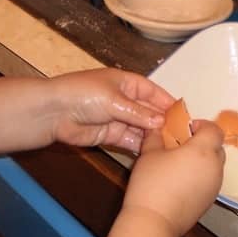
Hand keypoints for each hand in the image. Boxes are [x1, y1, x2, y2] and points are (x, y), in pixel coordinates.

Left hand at [48, 69, 174, 152]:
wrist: (53, 112)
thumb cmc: (82, 94)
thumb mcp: (115, 100)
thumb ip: (139, 113)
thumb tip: (161, 121)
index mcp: (127, 83)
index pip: (153, 92)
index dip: (168, 103)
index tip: (184, 115)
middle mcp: (124, 100)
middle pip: (149, 112)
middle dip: (163, 123)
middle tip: (181, 137)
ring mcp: (117, 118)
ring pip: (141, 128)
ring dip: (153, 137)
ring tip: (171, 148)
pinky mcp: (109, 135)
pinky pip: (129, 140)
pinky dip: (140, 146)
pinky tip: (154, 153)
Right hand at [123, 120, 225, 236]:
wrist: (154, 221)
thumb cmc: (151, 183)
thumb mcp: (149, 155)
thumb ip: (155, 138)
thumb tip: (157, 130)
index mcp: (203, 151)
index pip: (214, 130)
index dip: (203, 126)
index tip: (188, 128)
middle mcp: (214, 167)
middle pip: (217, 148)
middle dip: (203, 143)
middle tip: (182, 145)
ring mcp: (215, 186)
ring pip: (214, 166)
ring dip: (202, 161)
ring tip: (179, 165)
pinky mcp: (209, 201)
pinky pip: (209, 181)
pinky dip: (200, 177)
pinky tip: (180, 182)